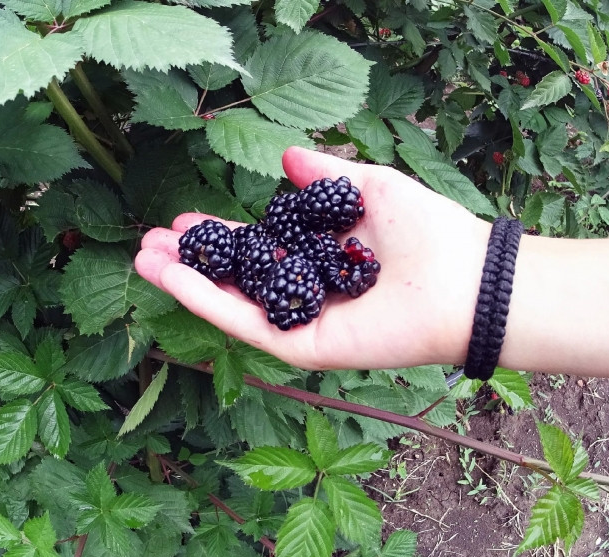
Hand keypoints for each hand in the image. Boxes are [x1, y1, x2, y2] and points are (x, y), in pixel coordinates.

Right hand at [135, 147, 491, 370]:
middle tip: (148, 241)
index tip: (181, 219)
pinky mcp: (306, 347)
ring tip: (143, 259)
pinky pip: (248, 325)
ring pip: (233, 304)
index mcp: (320, 259)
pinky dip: (208, 303)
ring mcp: (304, 323)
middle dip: (191, 261)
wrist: (464, 280)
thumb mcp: (370, 186)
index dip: (218, 235)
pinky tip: (175, 279)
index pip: (257, 248)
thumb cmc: (428, 231)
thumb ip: (326, 175)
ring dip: (185, 283)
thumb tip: (287, 156)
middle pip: (236, 279)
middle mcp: (307, 293)